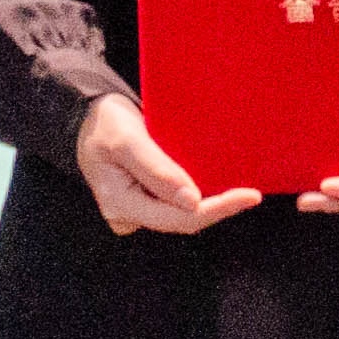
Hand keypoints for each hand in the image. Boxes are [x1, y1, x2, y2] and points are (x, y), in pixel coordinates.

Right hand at [74, 91, 261, 235]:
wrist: (86, 118)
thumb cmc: (103, 124)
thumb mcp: (127, 140)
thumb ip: (157, 170)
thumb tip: (193, 201)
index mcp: (121, 205)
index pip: (179, 218)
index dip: (217, 210)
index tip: (249, 196)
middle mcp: (129, 214)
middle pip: (183, 220)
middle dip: (218, 207)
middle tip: (251, 193)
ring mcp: (136, 208)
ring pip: (181, 212)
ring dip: (210, 200)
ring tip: (240, 186)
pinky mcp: (144, 198)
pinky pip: (175, 201)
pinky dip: (198, 192)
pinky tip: (218, 181)